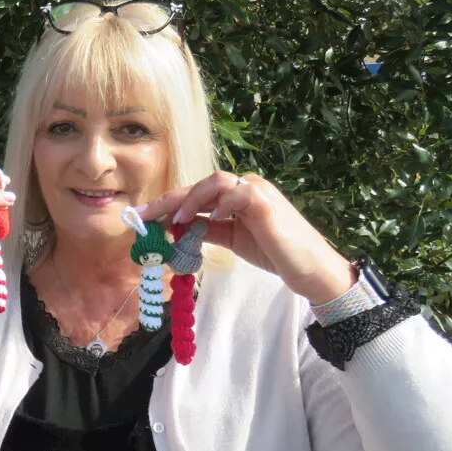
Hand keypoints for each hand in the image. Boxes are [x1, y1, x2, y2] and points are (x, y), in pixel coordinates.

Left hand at [139, 172, 354, 304]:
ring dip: (191, 199)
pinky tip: (210, 219)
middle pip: (200, 184)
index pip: (196, 193)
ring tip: (177, 220)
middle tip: (144, 217)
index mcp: (236, 195)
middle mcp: (245, 187)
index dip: (167, 204)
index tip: (141, 218)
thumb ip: (207, 230)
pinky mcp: (267, 202)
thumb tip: (176, 227)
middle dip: (168, 200)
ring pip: (216, 181)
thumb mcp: (232, 240)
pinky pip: (239, 193)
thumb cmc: (275, 252)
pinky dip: (221, 204)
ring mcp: (257, 191)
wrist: (310, 269)